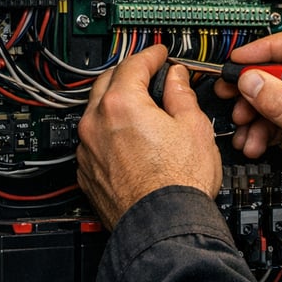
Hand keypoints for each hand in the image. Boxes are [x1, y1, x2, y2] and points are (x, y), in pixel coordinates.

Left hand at [76, 44, 221, 229]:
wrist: (165, 226)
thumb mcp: (194, 126)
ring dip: (115, 102)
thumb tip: (176, 79)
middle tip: (147, 72)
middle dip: (127, 73)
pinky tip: (128, 138)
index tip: (160, 54)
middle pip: (106, 82)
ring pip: (96, 113)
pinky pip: (93, 141)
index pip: (133, 65)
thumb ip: (181, 95)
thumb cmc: (180, 183)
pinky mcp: (87, 174)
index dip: (151, 55)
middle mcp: (96, 125)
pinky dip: (108, 131)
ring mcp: (88, 151)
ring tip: (139, 106)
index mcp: (122, 105)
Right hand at [215, 26, 281, 227]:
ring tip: (245, 128)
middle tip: (230, 95)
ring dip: (255, 114)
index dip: (264, 50)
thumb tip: (254, 81)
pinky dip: (262, 131)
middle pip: (280, 72)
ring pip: (275, 99)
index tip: (239, 62)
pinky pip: (277, 122)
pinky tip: (254, 143)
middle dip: (253, 87)